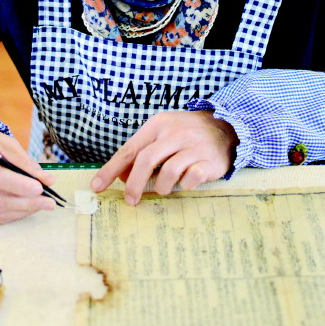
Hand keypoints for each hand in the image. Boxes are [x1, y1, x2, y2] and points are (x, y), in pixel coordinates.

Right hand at [0, 126, 57, 224]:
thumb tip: (48, 181)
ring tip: (39, 206)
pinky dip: (8, 217)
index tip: (40, 188)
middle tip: (48, 203)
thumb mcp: (3, 142)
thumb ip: (24, 161)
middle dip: (25, 203)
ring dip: (20, 212)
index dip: (19, 184)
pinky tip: (22, 210)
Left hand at [90, 110, 237, 204]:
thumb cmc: (187, 134)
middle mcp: (175, 133)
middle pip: (146, 160)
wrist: (227, 126)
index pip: (129, 149)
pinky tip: (186, 182)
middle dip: (134, 184)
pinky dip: (184, 185)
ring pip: (168, 172)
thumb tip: (120, 176)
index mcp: (158, 125)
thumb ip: (143, 152)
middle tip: (130, 200)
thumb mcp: (163, 134)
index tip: (97, 186)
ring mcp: (194, 146)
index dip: (111, 169)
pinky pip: (191, 179)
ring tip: (164, 189)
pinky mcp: (210, 160)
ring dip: (161, 186)